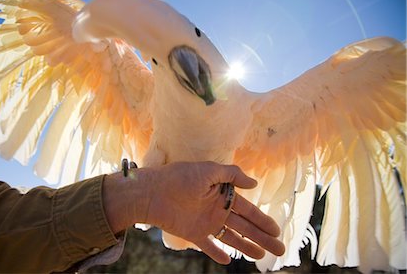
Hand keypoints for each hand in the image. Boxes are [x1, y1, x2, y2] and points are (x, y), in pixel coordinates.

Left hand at [102, 161, 284, 264]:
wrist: (152, 191)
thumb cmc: (179, 177)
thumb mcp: (208, 169)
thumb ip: (232, 174)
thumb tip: (254, 182)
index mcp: (222, 194)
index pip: (248, 209)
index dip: (263, 220)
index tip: (277, 230)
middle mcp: (217, 209)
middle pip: (245, 226)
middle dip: (262, 237)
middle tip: (279, 249)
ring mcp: (206, 222)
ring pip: (231, 237)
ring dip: (246, 246)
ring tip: (261, 257)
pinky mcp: (193, 233)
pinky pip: (208, 245)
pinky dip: (217, 252)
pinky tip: (227, 260)